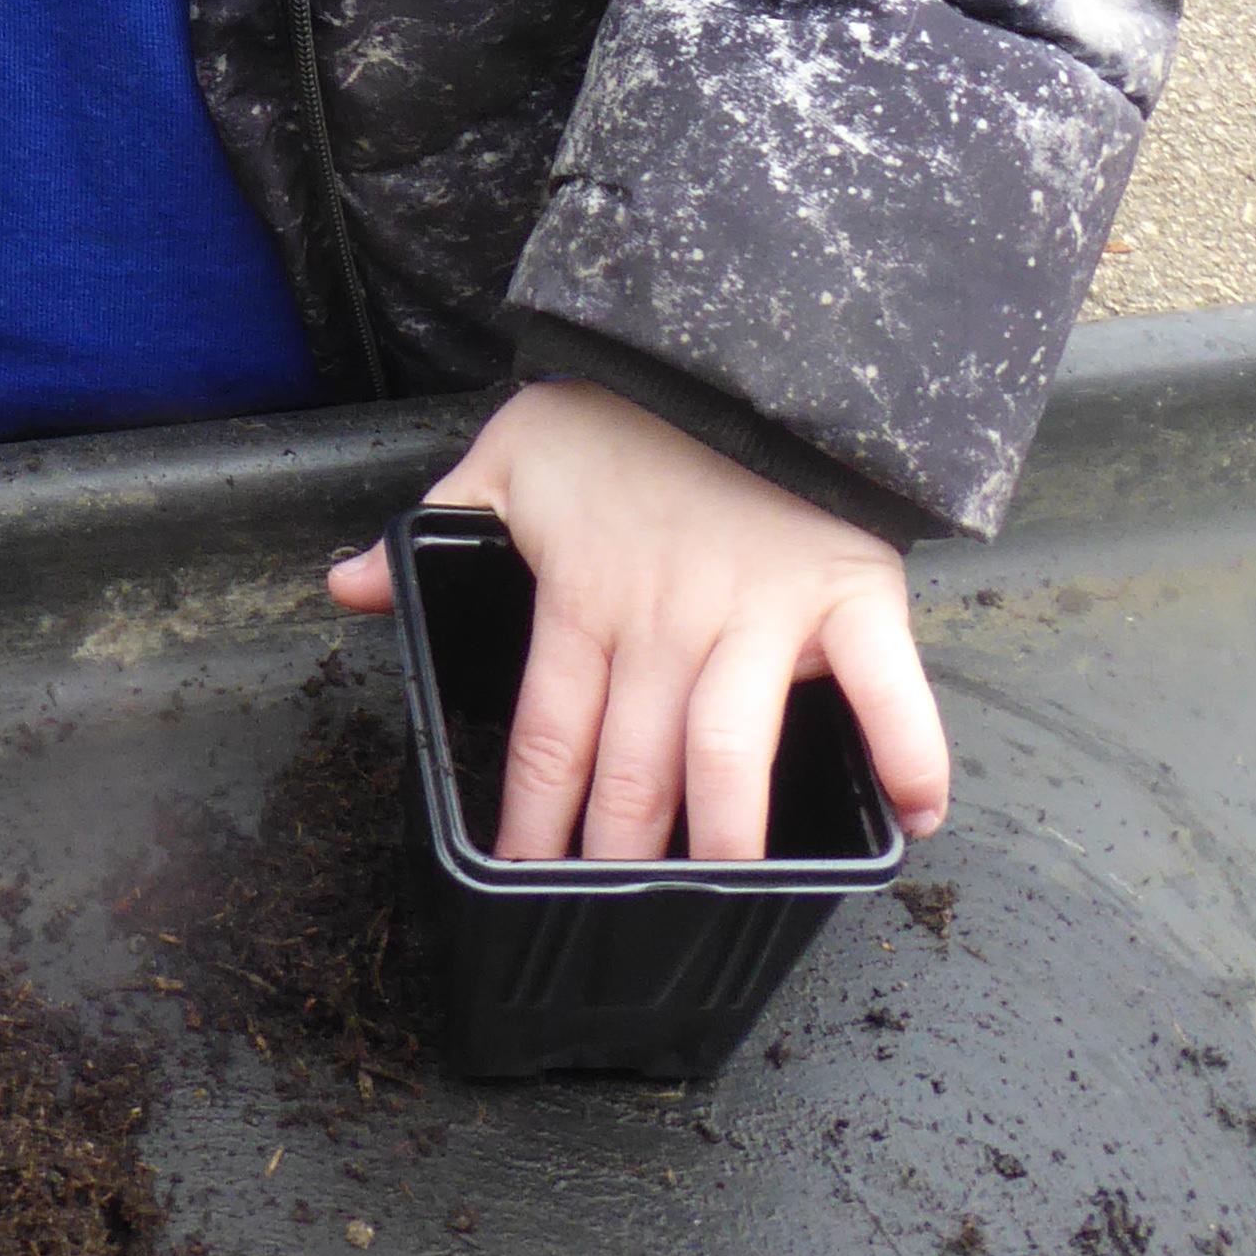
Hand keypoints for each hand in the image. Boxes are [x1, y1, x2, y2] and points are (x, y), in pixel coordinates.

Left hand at [326, 379, 948, 862]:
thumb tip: (344, 583)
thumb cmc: (618, 407)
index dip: (536, 817)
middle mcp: (668, 621)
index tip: (526, 882)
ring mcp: (761, 609)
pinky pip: (887, 682)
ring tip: (727, 895)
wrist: (727, 333)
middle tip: (619, 921)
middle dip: (621, 852)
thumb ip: (430, 529)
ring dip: (731, 833)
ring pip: (734, 746)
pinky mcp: (847, 589)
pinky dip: (910, 749)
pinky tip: (912, 821)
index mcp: (586, 598)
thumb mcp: (506, 454)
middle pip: (635, 764)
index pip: (551, 734)